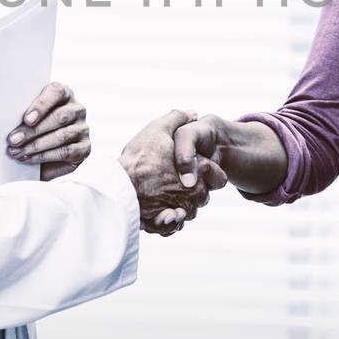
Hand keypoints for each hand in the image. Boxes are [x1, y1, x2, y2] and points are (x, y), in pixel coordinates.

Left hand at [8, 82, 89, 181]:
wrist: (42, 151)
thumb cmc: (31, 127)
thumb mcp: (27, 116)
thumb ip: (22, 113)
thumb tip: (4, 118)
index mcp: (63, 93)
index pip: (56, 92)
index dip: (41, 105)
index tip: (26, 119)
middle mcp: (77, 109)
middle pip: (58, 117)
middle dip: (33, 130)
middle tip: (13, 140)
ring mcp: (83, 129)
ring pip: (61, 136)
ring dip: (36, 146)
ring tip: (17, 152)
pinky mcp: (85, 148)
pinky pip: (66, 152)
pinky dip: (45, 157)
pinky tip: (29, 159)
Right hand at [119, 110, 226, 235]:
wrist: (119, 185)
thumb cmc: (139, 157)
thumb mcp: (158, 128)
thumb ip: (177, 119)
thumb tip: (191, 113)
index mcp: (200, 170)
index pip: (220, 178)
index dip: (209, 173)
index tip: (197, 169)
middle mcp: (194, 193)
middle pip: (204, 197)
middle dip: (195, 191)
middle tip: (177, 181)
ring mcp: (180, 209)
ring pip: (190, 212)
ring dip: (182, 206)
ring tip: (165, 195)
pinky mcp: (165, 222)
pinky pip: (174, 225)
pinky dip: (170, 220)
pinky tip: (160, 210)